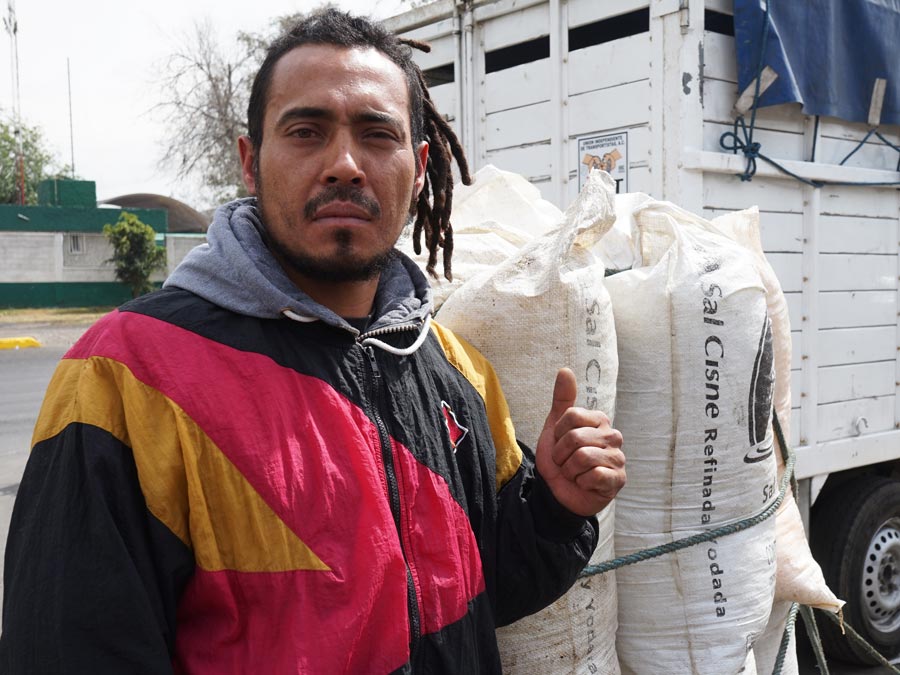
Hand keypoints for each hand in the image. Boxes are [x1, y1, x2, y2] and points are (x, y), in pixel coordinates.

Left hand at [535, 368, 625, 516]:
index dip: (557, 434)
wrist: (558, 491)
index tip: (560, 444)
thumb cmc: (560, 458)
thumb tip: (565, 370)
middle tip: (565, 462)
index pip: (571, 416)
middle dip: (561, 455)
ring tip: (574, 473)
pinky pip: (593, 476)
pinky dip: (581, 482)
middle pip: (575, 437)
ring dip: (569, 470)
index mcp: (599, 420)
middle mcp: (613, 436)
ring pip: (583, 457)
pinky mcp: (618, 480)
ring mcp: (618, 458)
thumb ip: (562, 399)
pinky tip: (585, 484)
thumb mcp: (554, 427)